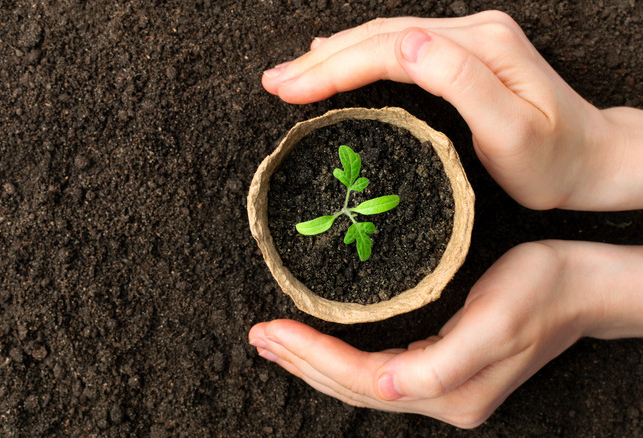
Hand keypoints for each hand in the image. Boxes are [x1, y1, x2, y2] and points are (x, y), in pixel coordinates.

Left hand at [249, 241, 642, 427]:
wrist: (582, 284)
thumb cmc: (540, 290)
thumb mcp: (494, 323)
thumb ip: (440, 366)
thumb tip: (385, 387)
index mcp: (449, 392)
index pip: (361, 380)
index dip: (312, 357)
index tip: (272, 328)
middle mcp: (441, 399)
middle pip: (352, 386)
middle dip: (301, 361)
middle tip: (258, 335)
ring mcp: (441, 389)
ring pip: (358, 382)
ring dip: (312, 362)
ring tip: (274, 341)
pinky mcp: (442, 371)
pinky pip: (375, 372)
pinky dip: (338, 359)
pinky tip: (319, 347)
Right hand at [262, 11, 642, 210]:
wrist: (593, 159)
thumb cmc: (553, 161)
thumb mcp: (511, 132)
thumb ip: (460, 81)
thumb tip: (403, 42)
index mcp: (478, 47)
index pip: (388, 47)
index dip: (334, 67)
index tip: (289, 89)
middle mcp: (471, 32)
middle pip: (379, 36)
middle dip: (321, 60)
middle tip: (273, 82)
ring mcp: (468, 40)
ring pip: (384, 38)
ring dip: (333, 55)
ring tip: (291, 74)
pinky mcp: (465, 54)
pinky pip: (399, 48)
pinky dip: (359, 56)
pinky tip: (337, 59)